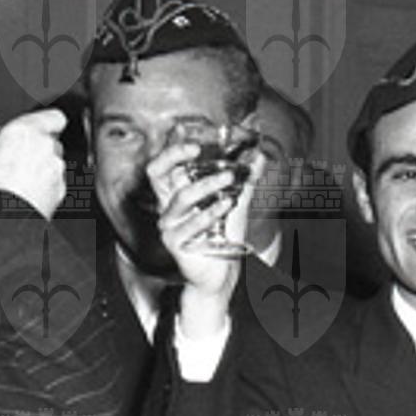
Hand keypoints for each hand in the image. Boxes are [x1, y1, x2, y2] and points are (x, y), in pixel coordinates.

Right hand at [0, 109, 67, 217]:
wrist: (3, 221)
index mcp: (25, 132)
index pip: (52, 116)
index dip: (45, 121)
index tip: (33, 128)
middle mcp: (45, 148)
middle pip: (49, 142)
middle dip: (35, 149)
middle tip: (15, 160)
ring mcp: (55, 170)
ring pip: (52, 164)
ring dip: (40, 170)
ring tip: (18, 183)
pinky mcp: (59, 192)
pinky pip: (54, 185)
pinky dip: (44, 189)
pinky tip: (25, 197)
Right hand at [146, 140, 261, 311]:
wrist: (222, 272)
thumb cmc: (223, 236)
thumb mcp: (236, 203)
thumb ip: (245, 181)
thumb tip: (259, 156)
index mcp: (176, 194)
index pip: (163, 167)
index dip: (172, 151)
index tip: (194, 143)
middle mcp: (167, 207)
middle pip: (156, 175)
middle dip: (173, 157)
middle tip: (197, 150)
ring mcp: (168, 225)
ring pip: (181, 198)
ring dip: (206, 185)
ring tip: (229, 178)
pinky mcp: (174, 243)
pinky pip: (190, 224)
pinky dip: (210, 212)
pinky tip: (227, 204)